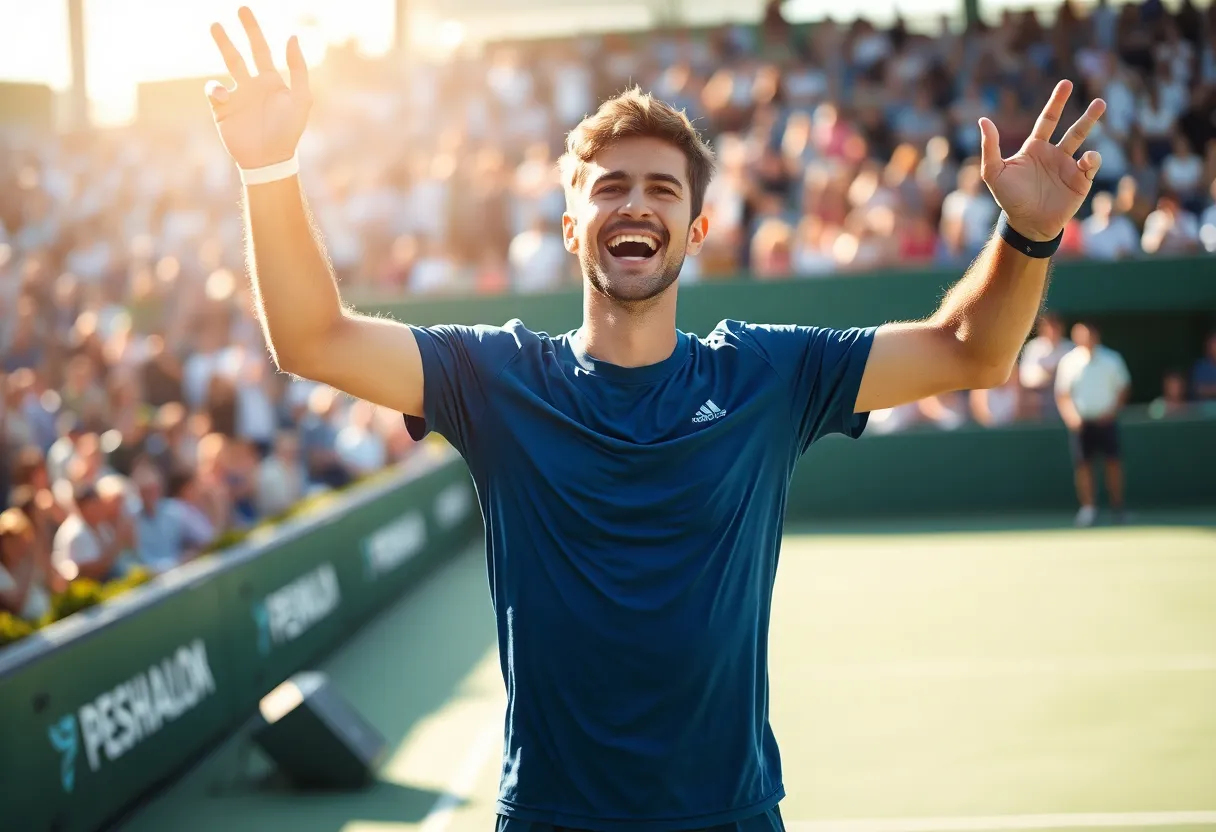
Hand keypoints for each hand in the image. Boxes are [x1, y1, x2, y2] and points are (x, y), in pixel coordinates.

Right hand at [206, 7, 310, 169]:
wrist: (269, 159)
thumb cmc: (288, 131)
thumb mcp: (301, 98)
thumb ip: (298, 68)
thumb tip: (292, 36)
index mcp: (271, 82)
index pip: (260, 50)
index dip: (253, 30)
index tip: (243, 10)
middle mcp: (252, 86)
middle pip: (238, 54)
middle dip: (231, 36)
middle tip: (222, 17)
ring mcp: (236, 97)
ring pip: (225, 66)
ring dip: (223, 45)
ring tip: (216, 26)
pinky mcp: (222, 110)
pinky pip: (214, 91)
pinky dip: (216, 88)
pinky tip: (224, 95)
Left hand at [979, 80, 1105, 241]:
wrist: (1026, 224)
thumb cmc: (1009, 198)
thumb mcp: (993, 172)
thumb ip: (990, 146)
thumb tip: (983, 120)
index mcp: (1035, 148)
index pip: (1048, 120)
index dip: (1056, 102)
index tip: (1066, 84)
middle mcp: (1054, 154)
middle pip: (1072, 129)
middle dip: (1086, 115)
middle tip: (1100, 100)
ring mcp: (1068, 167)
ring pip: (1084, 141)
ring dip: (1092, 123)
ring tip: (1100, 105)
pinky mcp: (1080, 181)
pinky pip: (1090, 165)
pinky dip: (1092, 158)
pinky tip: (1086, 159)